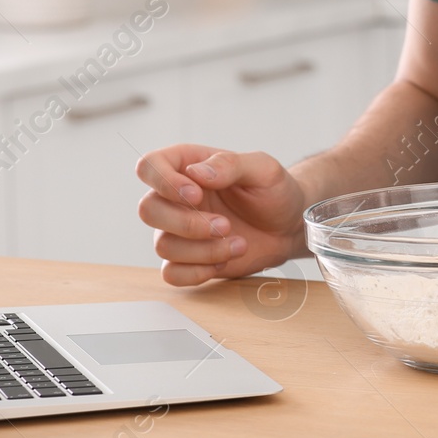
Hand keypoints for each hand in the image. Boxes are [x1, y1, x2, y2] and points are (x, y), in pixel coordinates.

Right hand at [135, 144, 308, 285]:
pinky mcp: (188, 259)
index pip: (149, 167)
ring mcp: (179, 230)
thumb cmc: (275, 192)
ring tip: (238, 243)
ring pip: (162, 245)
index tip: (196, 195)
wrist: (289, 227)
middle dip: (187, 223)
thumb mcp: (263, 169)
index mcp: (188, 166)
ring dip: (203, 249)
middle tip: (225, 225)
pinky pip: (171, 273)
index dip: (164, 182)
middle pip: (148, 210)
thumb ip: (230, 164)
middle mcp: (176, 198)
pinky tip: (224, 261)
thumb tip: (195, 173)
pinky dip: (197, 272)